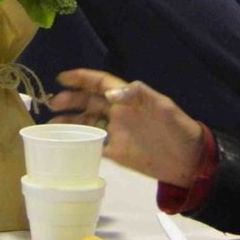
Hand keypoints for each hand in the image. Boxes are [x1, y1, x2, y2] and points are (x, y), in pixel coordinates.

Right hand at [51, 69, 207, 188]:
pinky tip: (64, 144)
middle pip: (89, 101)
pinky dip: (78, 143)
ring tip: (50, 125)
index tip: (62, 78)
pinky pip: (92, 145)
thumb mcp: (164, 108)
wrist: (189, 161)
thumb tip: (110, 94)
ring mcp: (116, 133)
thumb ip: (139, 95)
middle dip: (70, 100)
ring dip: (70, 121)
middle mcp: (119, 113)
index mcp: (128, 98)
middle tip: (52, 104)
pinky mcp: (116, 152)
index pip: (100, 83)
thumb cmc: (177, 129)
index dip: (82, 78)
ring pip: (87, 123)